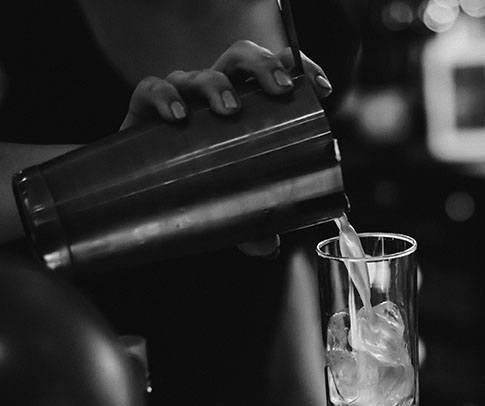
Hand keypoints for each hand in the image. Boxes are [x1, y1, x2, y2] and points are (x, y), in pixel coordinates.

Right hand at [119, 41, 332, 258]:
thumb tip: (269, 247)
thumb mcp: (231, 207)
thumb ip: (251, 224)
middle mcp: (214, 94)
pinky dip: (163, 96)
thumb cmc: (197, 189)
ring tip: (229, 111)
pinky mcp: (142, 110)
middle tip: (280, 91)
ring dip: (217, 85)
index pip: (274, 71)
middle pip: (240, 58)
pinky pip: (150, 89)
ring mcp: (180, 98)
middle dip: (263, 67)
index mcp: (245, 107)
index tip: (323, 87)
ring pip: (200, 74)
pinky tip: (177, 115)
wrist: (140, 195)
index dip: (299, 69)